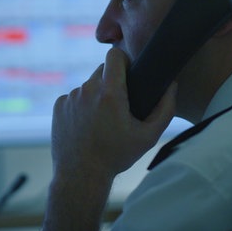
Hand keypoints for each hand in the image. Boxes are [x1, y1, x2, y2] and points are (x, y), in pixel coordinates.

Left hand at [51, 47, 176, 179]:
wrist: (81, 175)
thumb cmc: (116, 156)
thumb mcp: (148, 136)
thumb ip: (165, 109)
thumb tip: (172, 86)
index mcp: (110, 93)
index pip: (115, 55)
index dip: (124, 60)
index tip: (129, 72)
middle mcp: (87, 90)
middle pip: (102, 70)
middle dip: (111, 82)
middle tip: (119, 103)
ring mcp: (71, 97)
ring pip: (88, 86)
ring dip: (96, 96)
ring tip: (102, 120)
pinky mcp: (59, 106)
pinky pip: (74, 98)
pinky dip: (81, 106)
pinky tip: (86, 125)